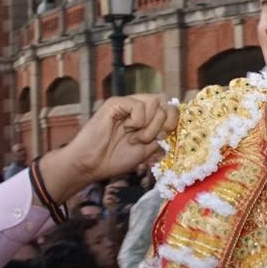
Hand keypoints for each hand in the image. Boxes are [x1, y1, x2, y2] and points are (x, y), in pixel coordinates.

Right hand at [39, 95, 177, 199]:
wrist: (90, 165)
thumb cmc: (114, 159)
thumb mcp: (146, 151)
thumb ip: (160, 137)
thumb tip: (176, 125)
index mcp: (146, 118)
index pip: (171, 108)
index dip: (173, 121)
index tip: (163, 138)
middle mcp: (138, 108)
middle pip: (166, 104)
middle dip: (161, 126)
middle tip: (144, 140)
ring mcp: (126, 104)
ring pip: (155, 102)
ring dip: (149, 125)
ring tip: (133, 137)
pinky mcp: (115, 103)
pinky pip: (138, 104)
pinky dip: (138, 119)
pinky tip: (127, 128)